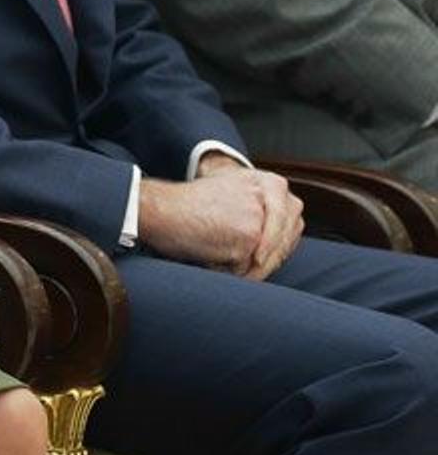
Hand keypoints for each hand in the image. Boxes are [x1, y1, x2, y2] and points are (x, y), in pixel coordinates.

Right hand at [138, 160, 302, 279]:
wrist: (162, 208)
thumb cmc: (189, 206)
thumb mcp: (235, 194)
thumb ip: (264, 209)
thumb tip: (284, 244)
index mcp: (271, 182)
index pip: (292, 223)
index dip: (275, 245)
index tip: (258, 255)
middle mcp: (273, 194)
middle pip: (285, 243)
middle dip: (266, 260)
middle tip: (243, 265)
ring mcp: (263, 215)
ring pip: (266, 260)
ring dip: (246, 267)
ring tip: (220, 255)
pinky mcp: (250, 236)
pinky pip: (248, 271)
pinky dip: (229, 272)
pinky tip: (211, 257)